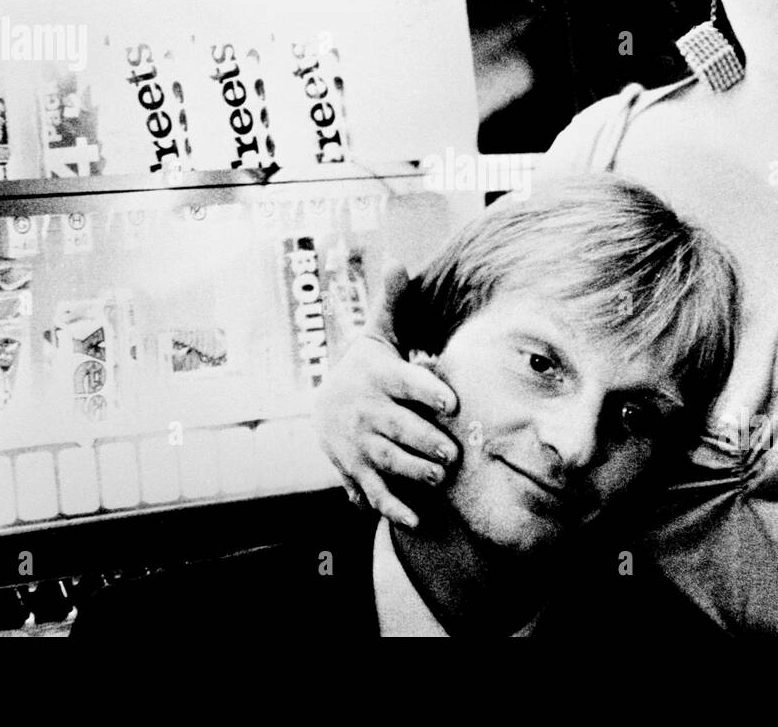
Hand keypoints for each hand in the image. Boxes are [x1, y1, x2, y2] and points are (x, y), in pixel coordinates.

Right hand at [314, 263, 460, 526]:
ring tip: (440, 476)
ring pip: (388, 460)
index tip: (452, 401)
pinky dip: (393, 508)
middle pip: (397, 428)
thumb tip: (399, 260)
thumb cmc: (367, 368)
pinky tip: (417, 519)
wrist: (325, 406)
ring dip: (413, 472)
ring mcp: (359, 444)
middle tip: (452, 452)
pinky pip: (375, 492)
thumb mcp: (377, 336)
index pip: (404, 382)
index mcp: (379, 376)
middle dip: (424, 441)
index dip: (427, 391)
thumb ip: (393, 303)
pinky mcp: (356, 470)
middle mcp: (367, 411)